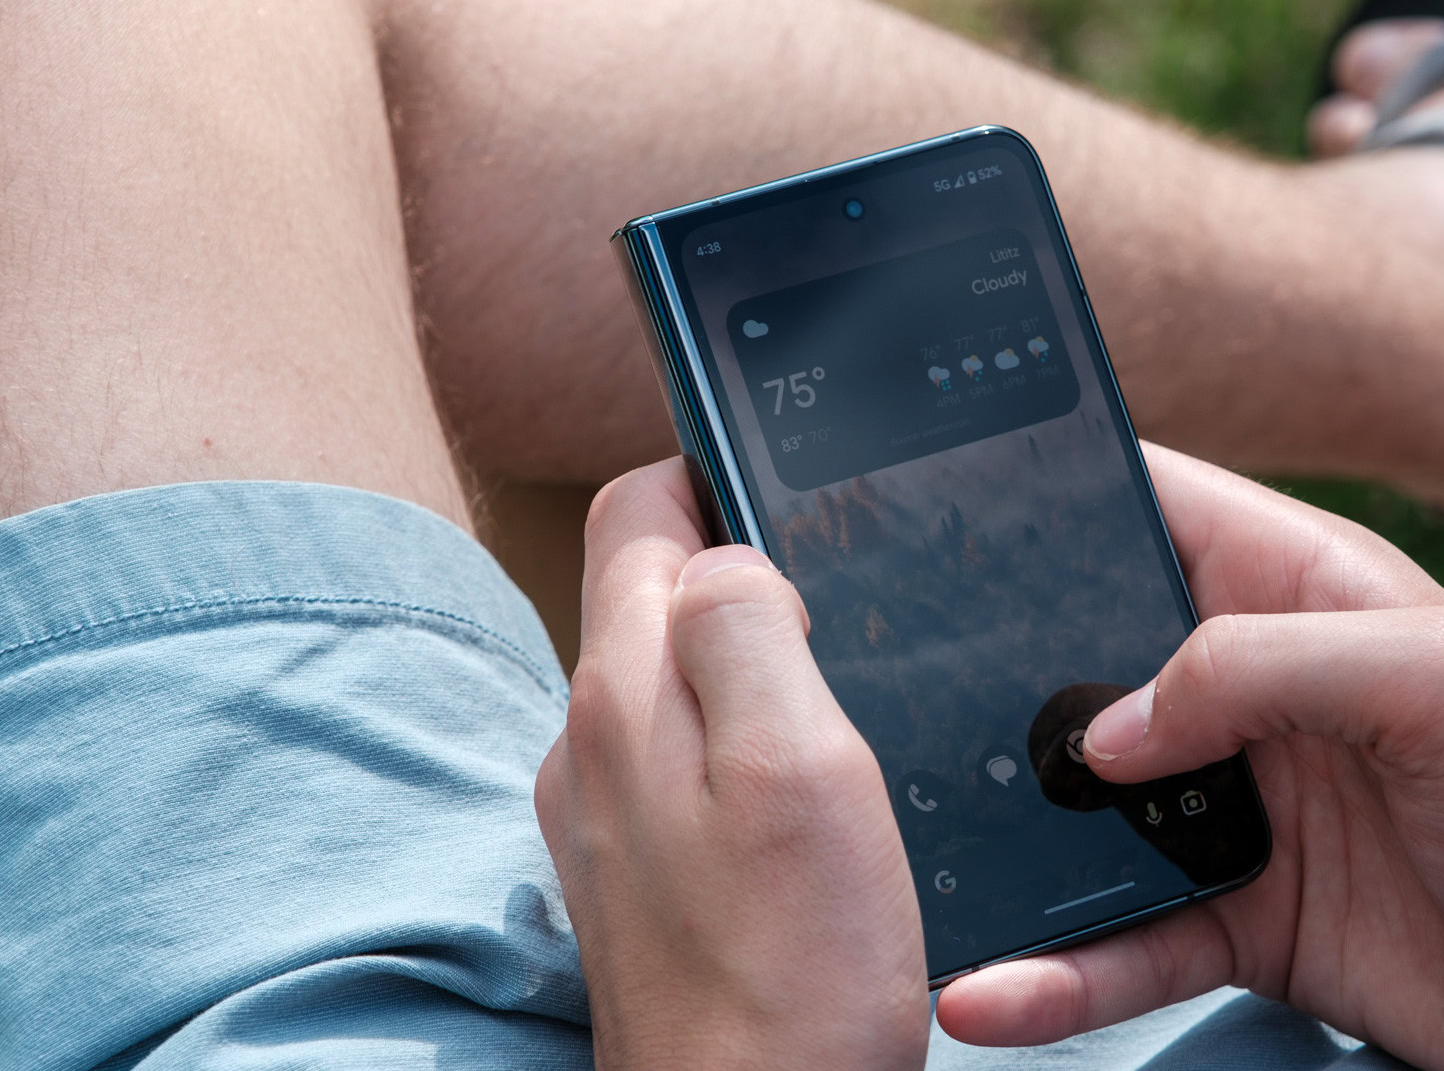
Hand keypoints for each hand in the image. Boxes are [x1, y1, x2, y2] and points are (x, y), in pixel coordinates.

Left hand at [534, 460, 927, 1069]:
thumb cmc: (791, 969)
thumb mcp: (798, 763)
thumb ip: (749, 627)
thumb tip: (732, 555)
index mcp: (623, 688)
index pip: (637, 507)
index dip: (719, 473)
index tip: (805, 492)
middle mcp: (590, 740)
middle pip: (649, 586)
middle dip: (743, 564)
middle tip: (853, 600)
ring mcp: (604, 810)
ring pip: (669, 673)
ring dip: (747, 657)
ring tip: (844, 693)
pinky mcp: (637, 871)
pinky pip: (681, 757)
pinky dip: (740, 739)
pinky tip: (807, 790)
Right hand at [937, 443, 1443, 1068]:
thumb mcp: (1428, 679)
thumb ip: (1257, 665)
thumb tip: (1111, 727)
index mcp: (1295, 590)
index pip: (1147, 508)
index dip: (1051, 494)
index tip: (945, 510)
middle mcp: (1250, 692)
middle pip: (1083, 665)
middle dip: (992, 682)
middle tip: (897, 702)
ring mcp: (1238, 810)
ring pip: (1084, 817)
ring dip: (1006, 841)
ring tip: (921, 861)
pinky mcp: (1240, 920)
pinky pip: (1119, 940)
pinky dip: (1055, 971)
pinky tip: (999, 988)